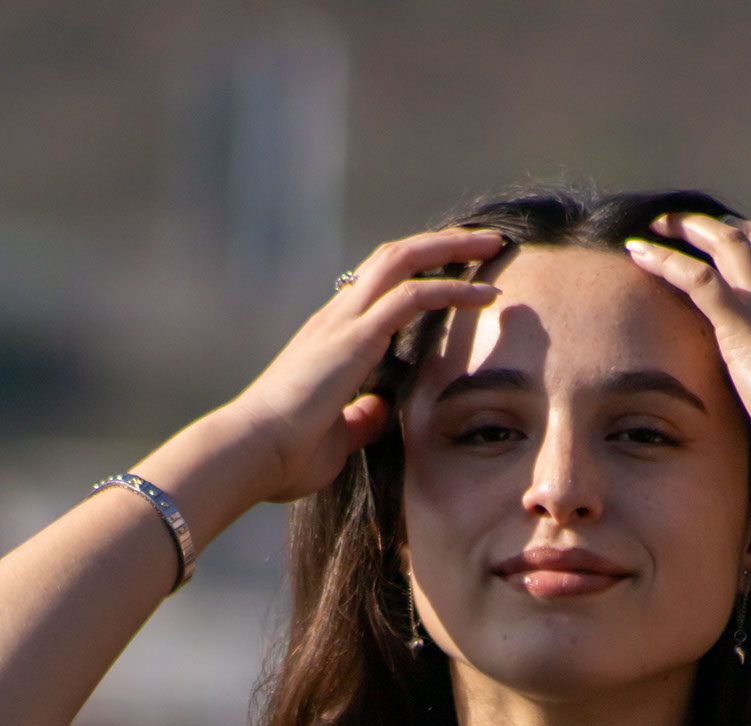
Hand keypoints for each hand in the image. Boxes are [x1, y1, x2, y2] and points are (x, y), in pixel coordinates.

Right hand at [221, 228, 504, 503]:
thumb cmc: (286, 456)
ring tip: (495, 244)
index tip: (455, 272)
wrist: (252, 454)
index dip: (416, 272)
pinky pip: (412, 297)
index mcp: (331, 339)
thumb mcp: (336, 437)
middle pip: (393, 256)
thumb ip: (360, 419)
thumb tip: (382, 410)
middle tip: (485, 241)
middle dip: (442, 244)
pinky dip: (453, 290)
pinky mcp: (354, 337)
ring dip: (454, 249)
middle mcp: (336, 319)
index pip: (377, 286)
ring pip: (404, 260)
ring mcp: (343, 322)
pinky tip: (485, 295)